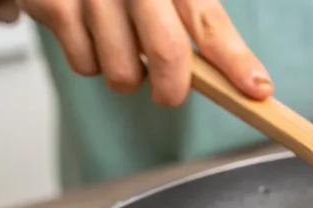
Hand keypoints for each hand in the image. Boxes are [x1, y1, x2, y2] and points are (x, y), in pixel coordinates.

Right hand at [0, 0, 273, 105]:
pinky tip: (88, 33)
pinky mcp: (55, 3)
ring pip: (122, 72)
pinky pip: (85, 64)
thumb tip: (248, 83)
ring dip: (126, 76)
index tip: (256, 89)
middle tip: (167, 93)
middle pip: (167, 54)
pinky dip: (90, 61)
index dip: (235, 60)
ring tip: (119, 49)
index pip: (209, 21)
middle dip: (171, 89)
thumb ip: (200, 26)